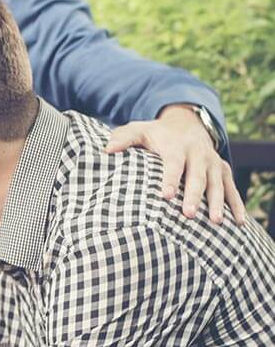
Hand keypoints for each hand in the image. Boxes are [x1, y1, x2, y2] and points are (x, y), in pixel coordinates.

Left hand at [105, 105, 245, 224]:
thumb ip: (123, 139)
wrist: (185, 123)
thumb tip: (106, 150)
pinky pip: (232, 189)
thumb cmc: (155, 134)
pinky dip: (237, 205)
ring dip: (217, 203)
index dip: (171, 179)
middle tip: (189, 215)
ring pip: (218, 183)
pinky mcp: (223, 170)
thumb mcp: (138, 131)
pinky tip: (239, 223)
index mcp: (177, 146)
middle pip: (198, 176)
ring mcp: (213, 162)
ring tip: (216, 222)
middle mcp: (199, 154)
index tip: (166, 196)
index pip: (174, 164)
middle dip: (195, 196)